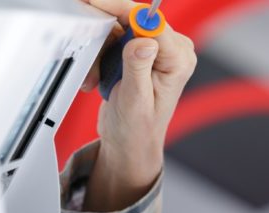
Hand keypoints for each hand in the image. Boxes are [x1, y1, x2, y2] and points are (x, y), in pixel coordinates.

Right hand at [80, 0, 196, 211]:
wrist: (129, 143)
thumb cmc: (137, 129)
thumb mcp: (135, 100)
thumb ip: (138, 68)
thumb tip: (144, 40)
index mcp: (178, 60)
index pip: (151, 22)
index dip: (122, 9)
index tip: (96, 4)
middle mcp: (170, 50)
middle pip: (132, 19)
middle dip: (105, 36)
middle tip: (90, 55)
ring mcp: (153, 49)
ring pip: (117, 28)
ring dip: (99, 52)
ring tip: (96, 79)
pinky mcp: (137, 51)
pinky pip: (112, 38)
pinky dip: (99, 56)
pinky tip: (97, 79)